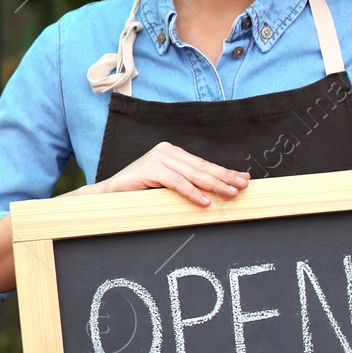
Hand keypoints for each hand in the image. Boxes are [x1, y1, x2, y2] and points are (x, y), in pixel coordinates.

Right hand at [97, 141, 249, 205]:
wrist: (108, 195)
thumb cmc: (138, 193)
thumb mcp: (167, 187)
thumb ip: (186, 184)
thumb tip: (215, 192)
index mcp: (172, 153)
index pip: (203, 164)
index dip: (224, 172)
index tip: (243, 179)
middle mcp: (166, 151)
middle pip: (202, 167)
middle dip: (225, 178)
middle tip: (242, 186)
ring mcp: (157, 158)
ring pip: (193, 174)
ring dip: (214, 185)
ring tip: (230, 194)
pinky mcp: (149, 169)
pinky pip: (176, 182)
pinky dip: (191, 192)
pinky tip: (204, 200)